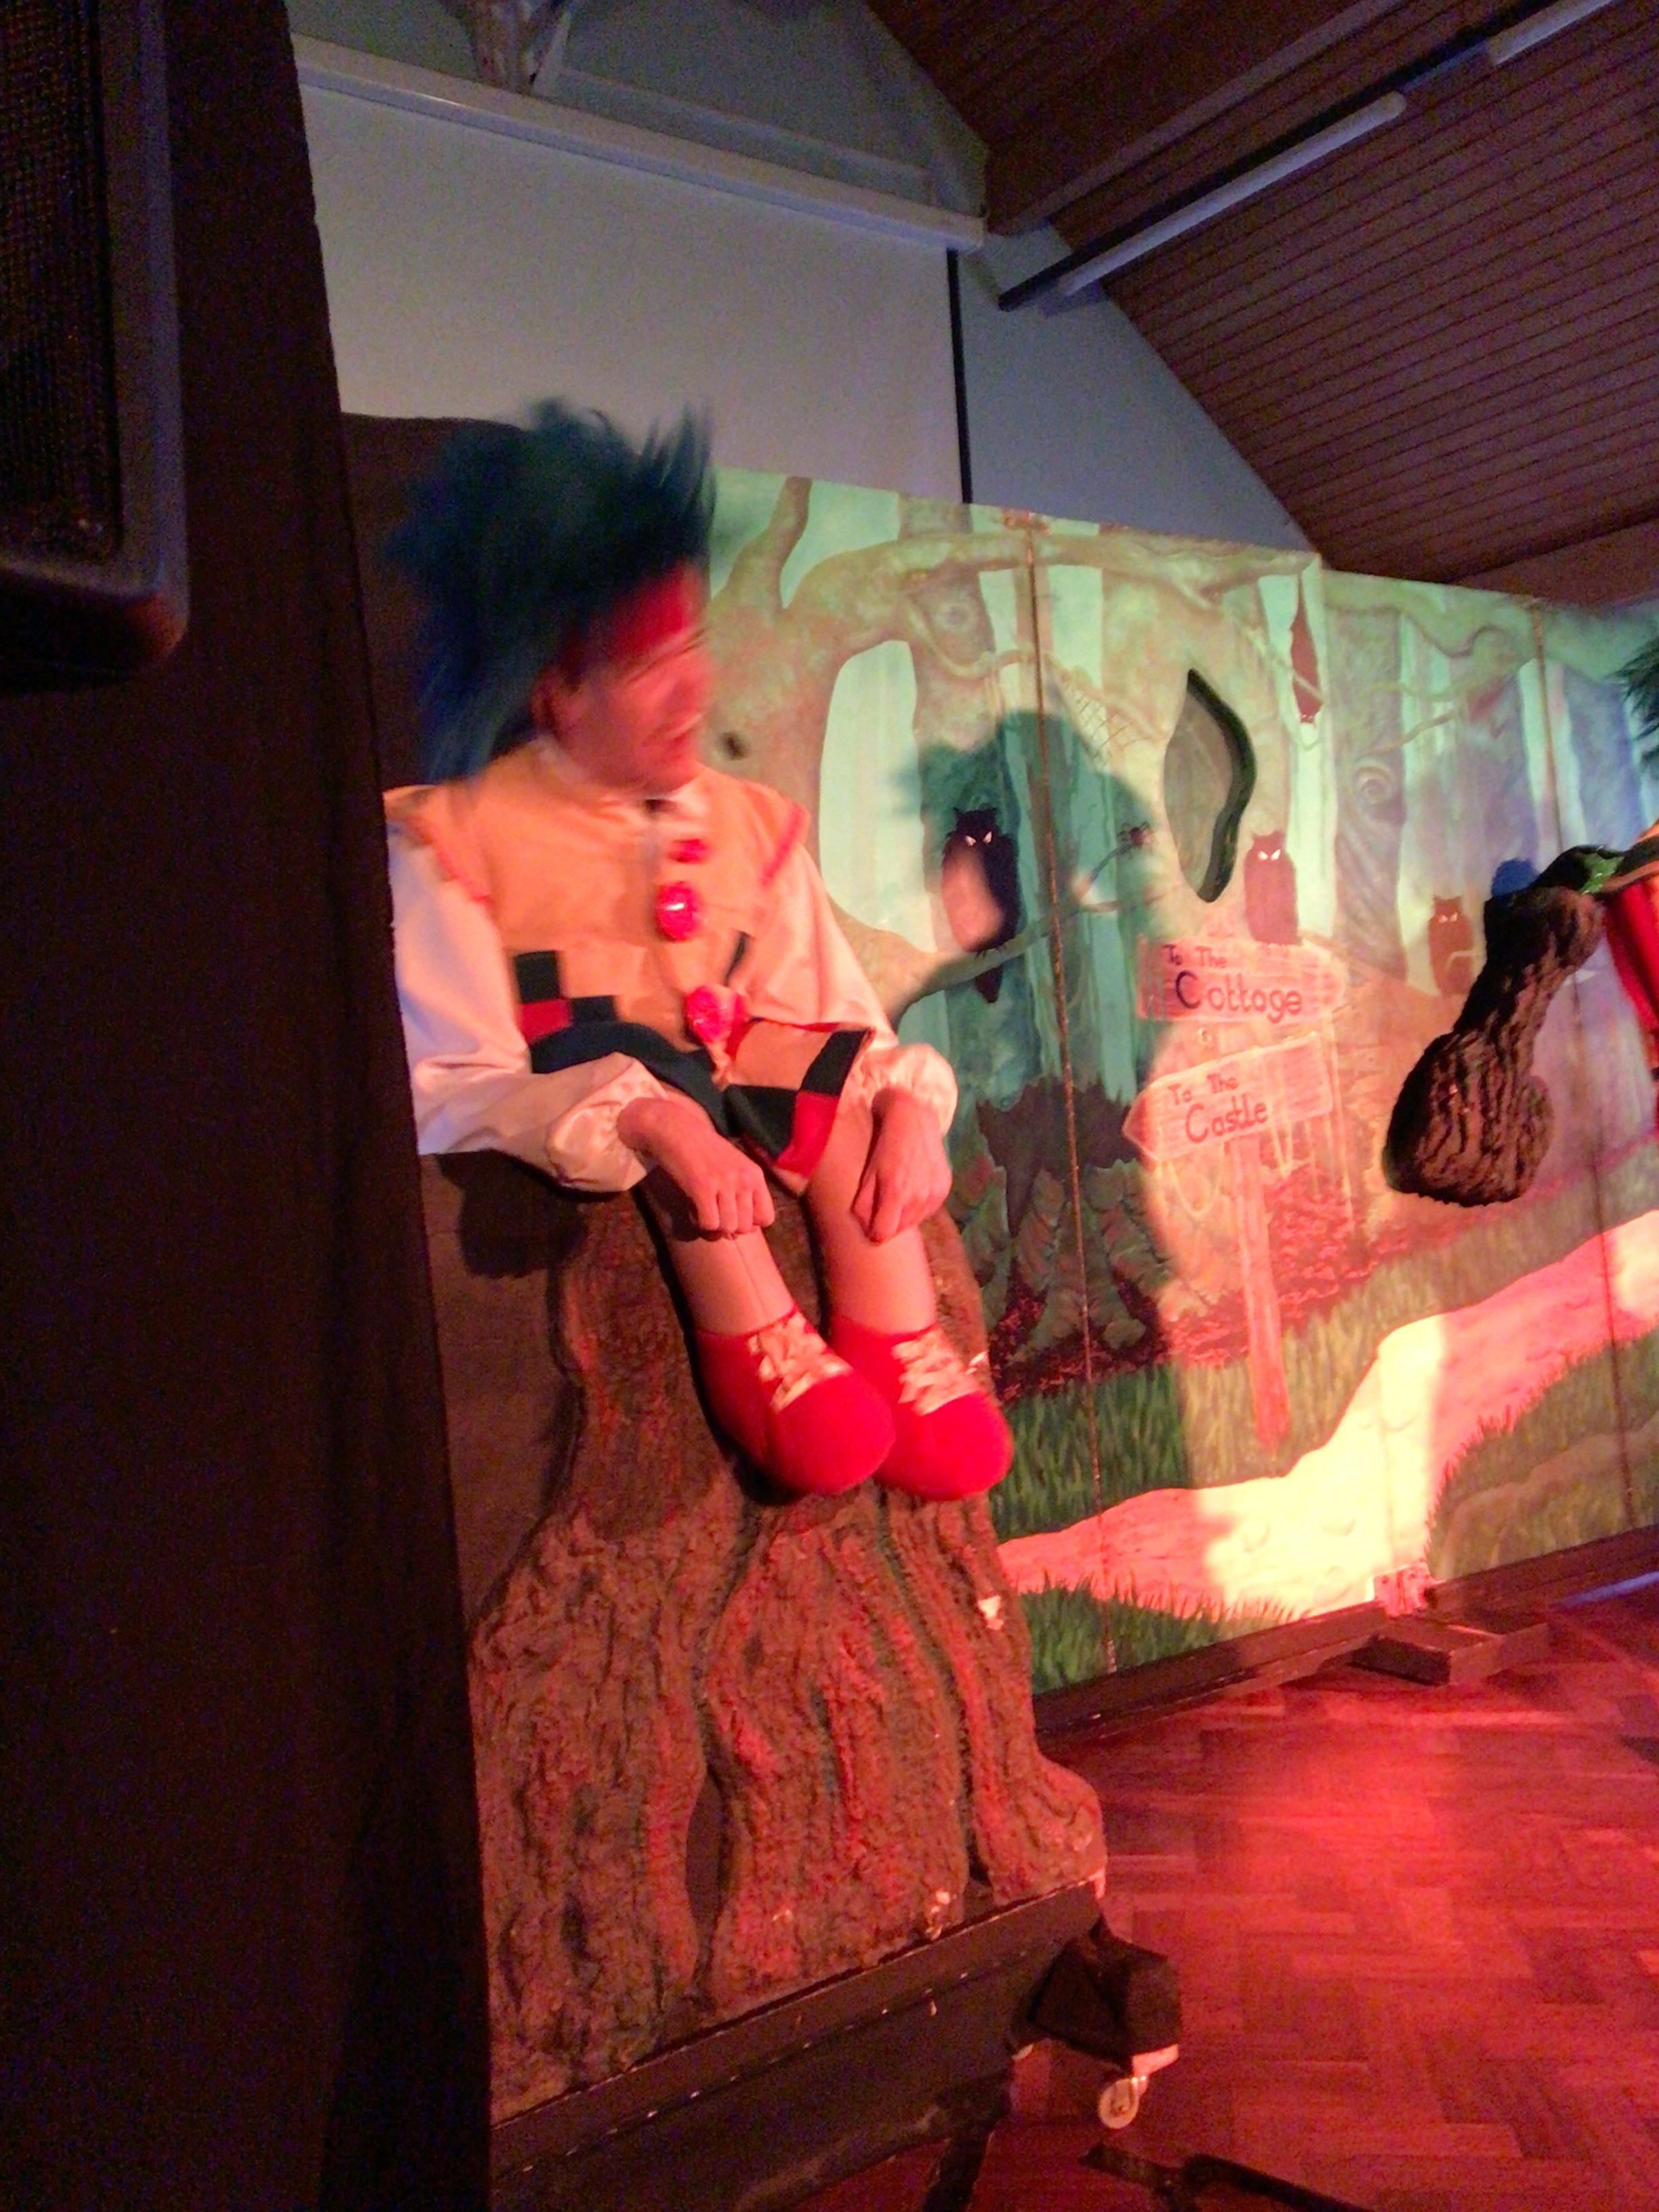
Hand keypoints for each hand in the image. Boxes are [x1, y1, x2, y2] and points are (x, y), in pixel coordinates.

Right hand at [618, 1091, 775, 1236]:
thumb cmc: (704, 1152)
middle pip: (745, 1228)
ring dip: (712, 1226)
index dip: (749, 1223)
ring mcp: (724, 1183)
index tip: (731, 1214)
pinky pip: (709, 1224)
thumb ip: (742, 1195)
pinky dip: (698, 1223)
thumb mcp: (734, 1167)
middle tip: (712, 1212)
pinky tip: (692, 1209)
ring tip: (701, 1209)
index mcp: (755, 1175)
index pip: (766, 1218)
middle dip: (727, 1227)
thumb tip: (737, 1232)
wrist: (677, 1130)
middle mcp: (744, 1179)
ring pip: (727, 1228)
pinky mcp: (702, 1187)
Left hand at [852, 1089, 953, 1242]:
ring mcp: (935, 1193)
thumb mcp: (868, 1174)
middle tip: (884, 1201)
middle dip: (889, 1222)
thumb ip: (863, 1205)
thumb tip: (865, 1230)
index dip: (874, 1232)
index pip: (884, 1234)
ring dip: (904, 1215)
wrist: (914, 1119)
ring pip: (915, 1221)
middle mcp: (919, 1197)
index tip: (871, 1224)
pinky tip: (914, 1186)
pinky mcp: (945, 1188)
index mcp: (896, 1193)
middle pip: (900, 1230)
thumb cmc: (884, 1145)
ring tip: (899, 1192)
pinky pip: (928, 1210)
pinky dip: (919, 1205)